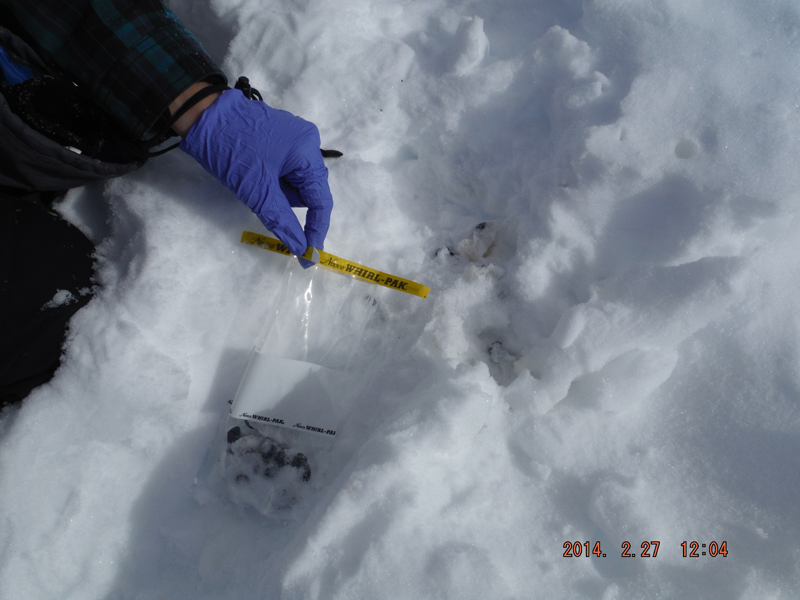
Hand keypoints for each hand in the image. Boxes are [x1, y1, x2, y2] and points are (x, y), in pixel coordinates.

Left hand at [180, 89, 332, 257]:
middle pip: (306, 191)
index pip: (321, 200)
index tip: (308, 257)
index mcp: (308, 152)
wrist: (199, 115)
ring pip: (292, 183)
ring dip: (274, 191)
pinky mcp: (277, 139)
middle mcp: (306, 143)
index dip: (316, 230)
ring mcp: (292, 139)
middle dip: (284, 201)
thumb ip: (283, 222)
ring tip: (251, 178)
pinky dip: (269, 180)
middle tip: (259, 195)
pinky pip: (282, 171)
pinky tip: (252, 172)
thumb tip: (302, 250)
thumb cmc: (232, 151)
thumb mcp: (257, 191)